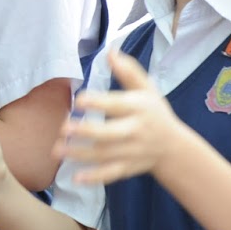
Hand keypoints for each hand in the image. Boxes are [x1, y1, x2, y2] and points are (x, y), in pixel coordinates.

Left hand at [57, 51, 190, 184]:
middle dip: (86, 132)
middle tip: (63, 128)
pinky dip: (94, 177)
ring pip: (105, 155)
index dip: (99, 102)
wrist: (174, 148)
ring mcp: (132, 152)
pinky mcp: (128, 168)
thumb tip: (110, 52)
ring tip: (57, 150)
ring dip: (80, 154)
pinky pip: (111, 174)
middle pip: (110, 134)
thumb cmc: (154, 112)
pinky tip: (75, 178)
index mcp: (138, 108)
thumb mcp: (147, 89)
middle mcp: (135, 131)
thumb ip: (128, 71)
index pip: (117, 105)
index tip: (79, 99)